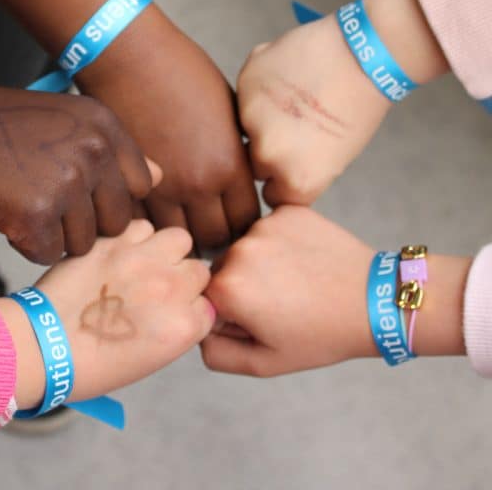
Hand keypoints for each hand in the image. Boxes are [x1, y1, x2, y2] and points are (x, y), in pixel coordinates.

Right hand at [0, 73, 160, 263]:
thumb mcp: (61, 120)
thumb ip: (109, 150)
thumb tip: (156, 177)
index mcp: (103, 125)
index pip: (141, 185)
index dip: (110, 199)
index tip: (81, 197)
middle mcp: (93, 150)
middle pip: (117, 221)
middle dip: (86, 223)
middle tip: (45, 206)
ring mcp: (67, 182)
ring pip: (85, 243)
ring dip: (55, 235)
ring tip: (20, 205)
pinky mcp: (36, 215)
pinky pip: (49, 253)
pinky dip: (27, 245)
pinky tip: (5, 217)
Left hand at [0, 220, 215, 407]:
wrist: (43, 346)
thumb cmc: (91, 363)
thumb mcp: (150, 358)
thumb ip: (175, 325)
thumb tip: (183, 301)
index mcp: (183, 326)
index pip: (209, 304)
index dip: (190, 307)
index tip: (171, 313)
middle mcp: (171, 289)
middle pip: (198, 269)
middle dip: (182, 278)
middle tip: (156, 289)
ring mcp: (143, 261)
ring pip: (178, 238)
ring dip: (165, 250)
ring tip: (142, 265)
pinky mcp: (114, 242)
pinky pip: (141, 225)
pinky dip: (135, 237)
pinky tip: (120, 254)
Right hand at [78, 9, 259, 250]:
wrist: (130, 57)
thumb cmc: (183, 72)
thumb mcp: (230, 107)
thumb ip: (238, 150)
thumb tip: (245, 173)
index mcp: (229, 164)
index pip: (247, 219)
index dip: (244, 222)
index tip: (236, 215)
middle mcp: (197, 185)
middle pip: (216, 238)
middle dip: (216, 235)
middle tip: (210, 223)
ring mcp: (160, 188)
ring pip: (177, 237)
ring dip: (182, 233)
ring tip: (181, 221)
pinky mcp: (128, 184)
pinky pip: (144, 223)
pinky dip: (151, 222)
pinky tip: (153, 209)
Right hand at [201, 206, 469, 376]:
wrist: (376, 300)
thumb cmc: (321, 335)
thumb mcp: (264, 363)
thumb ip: (215, 352)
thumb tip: (197, 327)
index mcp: (227, 288)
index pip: (204, 297)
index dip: (227, 313)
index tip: (258, 320)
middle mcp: (238, 249)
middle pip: (222, 268)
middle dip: (241, 285)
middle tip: (279, 303)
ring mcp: (264, 225)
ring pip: (245, 246)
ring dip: (260, 262)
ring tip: (295, 281)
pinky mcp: (286, 210)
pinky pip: (269, 227)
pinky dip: (280, 241)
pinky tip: (303, 259)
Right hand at [237, 0, 448, 206]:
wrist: (364, 54)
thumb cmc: (359, 107)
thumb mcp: (335, 158)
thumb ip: (297, 171)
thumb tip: (271, 168)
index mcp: (295, 180)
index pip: (271, 195)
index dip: (283, 178)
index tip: (296, 161)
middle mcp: (268, 154)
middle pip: (254, 163)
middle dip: (268, 149)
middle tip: (294, 126)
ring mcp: (252, 118)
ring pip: (245, 128)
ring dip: (260, 118)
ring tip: (291, 98)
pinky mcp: (245, 83)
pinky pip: (244, 96)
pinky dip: (259, 90)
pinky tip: (285, 78)